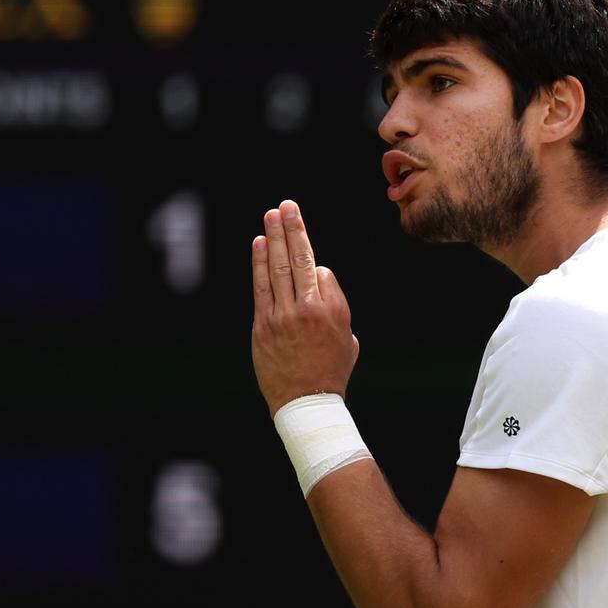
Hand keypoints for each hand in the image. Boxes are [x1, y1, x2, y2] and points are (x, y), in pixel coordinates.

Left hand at [251, 200, 359, 416]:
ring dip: (274, 238)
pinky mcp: (263, 325)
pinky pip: (261, 286)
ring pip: (278, 268)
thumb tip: (320, 282)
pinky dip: (259, 263)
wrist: (307, 402)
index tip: (313, 271)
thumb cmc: (331, 372)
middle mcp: (310, 308)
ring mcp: (284, 315)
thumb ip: (335, 306)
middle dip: (293, 229)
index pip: (322, 272)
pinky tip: (258, 243)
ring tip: (272, 214)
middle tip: (287, 205)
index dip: (317, 269)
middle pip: (300, 259)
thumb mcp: (349, 338)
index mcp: (335, 310)